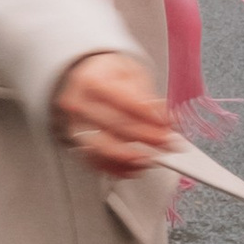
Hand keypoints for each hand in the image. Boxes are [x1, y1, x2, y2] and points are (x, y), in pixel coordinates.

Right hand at [52, 50, 177, 177]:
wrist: (87, 79)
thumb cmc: (110, 77)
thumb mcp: (133, 75)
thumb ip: (148, 98)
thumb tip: (164, 118)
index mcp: (92, 80)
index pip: (122, 100)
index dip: (147, 115)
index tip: (166, 123)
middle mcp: (79, 104)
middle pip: (115, 125)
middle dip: (145, 136)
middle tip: (167, 142)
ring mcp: (76, 126)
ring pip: (103, 147)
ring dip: (131, 156)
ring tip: (152, 157)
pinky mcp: (77, 144)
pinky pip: (96, 162)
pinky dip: (117, 168)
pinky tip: (135, 167)